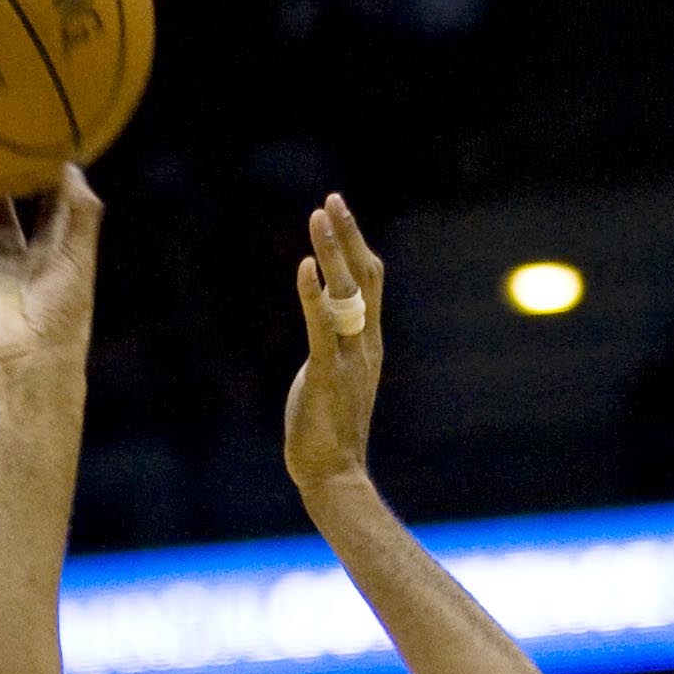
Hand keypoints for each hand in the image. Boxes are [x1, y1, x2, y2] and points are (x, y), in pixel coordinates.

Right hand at [0, 173, 100, 376]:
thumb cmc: (64, 310)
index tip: (29, 144)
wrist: (33, 357)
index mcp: (48, 255)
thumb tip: (68, 163)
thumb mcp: (80, 253)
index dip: (38, 179)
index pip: (42, 208)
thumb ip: (81, 209)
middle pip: (1, 215)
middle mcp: (15, 262)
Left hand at [286, 194, 384, 501]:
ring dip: (333, 251)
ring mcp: (349, 359)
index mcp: (369, 344)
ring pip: (347, 294)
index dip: (356, 243)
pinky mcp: (327, 375)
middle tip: (331, 198)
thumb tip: (321, 307)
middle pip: (365, 277)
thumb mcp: (333, 373)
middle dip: (348, 234)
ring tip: (318, 214)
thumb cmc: (329, 430)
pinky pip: (321, 328)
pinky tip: (305, 266)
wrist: (334, 475)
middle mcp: (365, 345)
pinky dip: (313, 295)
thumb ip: (331, 339)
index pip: (369, 282)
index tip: (338, 211)